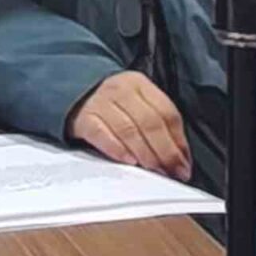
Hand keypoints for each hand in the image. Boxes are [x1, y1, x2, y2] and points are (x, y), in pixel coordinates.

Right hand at [68, 71, 192, 179]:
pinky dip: (117, 149)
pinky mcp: (83, 118)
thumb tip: (180, 157)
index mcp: (139, 84)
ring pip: (129, 130)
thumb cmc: (112, 104)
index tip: (184, 164)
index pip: (167, 112)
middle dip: (165, 152)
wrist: (71, 92)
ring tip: (155, 171)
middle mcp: (120, 90)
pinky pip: (102, 135)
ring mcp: (100, 103)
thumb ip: (159, 124)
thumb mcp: (137, 103)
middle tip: (172, 172)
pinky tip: (128, 161)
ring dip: (145, 154)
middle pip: (150, 122)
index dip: (178, 141)